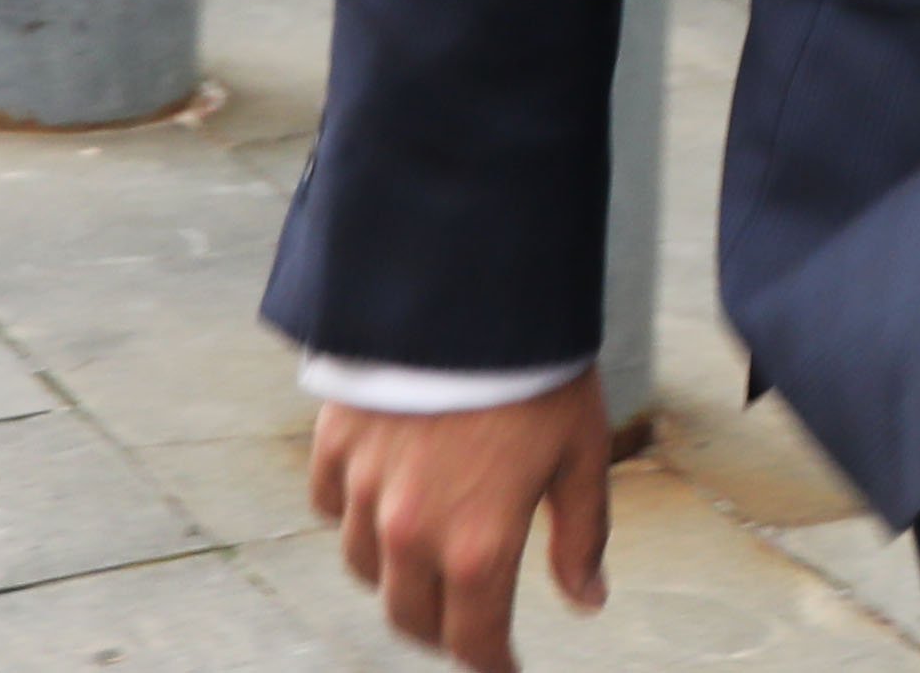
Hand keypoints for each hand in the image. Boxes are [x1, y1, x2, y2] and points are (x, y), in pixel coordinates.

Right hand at [308, 377, 613, 669]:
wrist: (469, 284)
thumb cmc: (537, 368)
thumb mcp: (581, 453)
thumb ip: (581, 535)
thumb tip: (587, 601)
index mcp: (479, 546)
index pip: (472, 642)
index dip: (490, 663)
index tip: (504, 663)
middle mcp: (412, 531)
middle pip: (410, 617)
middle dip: (442, 628)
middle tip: (467, 616)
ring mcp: (366, 489)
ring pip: (365, 567)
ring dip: (396, 574)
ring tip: (426, 555)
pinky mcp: (335, 443)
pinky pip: (332, 505)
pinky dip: (354, 516)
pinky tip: (382, 499)